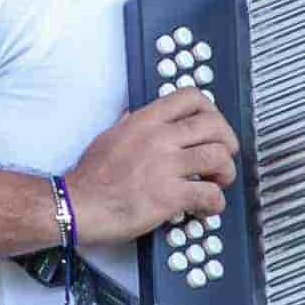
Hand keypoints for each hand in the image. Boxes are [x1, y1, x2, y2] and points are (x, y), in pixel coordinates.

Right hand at [67, 89, 238, 237]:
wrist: (78, 205)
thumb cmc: (90, 178)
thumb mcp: (109, 137)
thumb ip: (130, 124)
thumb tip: (136, 115)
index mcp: (145, 121)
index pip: (191, 97)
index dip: (211, 110)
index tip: (212, 126)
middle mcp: (159, 138)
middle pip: (214, 125)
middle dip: (227, 142)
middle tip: (223, 156)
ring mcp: (165, 166)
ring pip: (219, 157)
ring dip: (225, 172)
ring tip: (217, 182)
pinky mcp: (169, 196)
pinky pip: (210, 194)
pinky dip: (215, 203)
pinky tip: (206, 207)